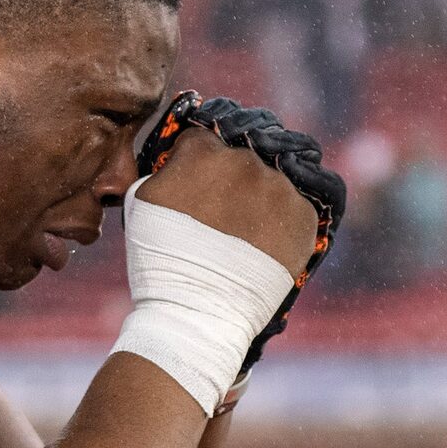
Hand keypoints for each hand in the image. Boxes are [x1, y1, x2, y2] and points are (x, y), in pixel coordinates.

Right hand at [137, 129, 319, 275]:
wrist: (197, 311)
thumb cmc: (159, 259)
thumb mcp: (143, 200)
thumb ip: (167, 167)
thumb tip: (182, 156)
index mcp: (204, 149)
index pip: (208, 135)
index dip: (204, 156)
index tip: (205, 176)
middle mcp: (246, 159)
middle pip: (247, 150)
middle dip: (238, 170)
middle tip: (231, 203)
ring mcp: (279, 186)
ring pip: (278, 173)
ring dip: (266, 190)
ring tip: (253, 222)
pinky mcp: (304, 215)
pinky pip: (302, 201)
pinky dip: (288, 215)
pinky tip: (272, 236)